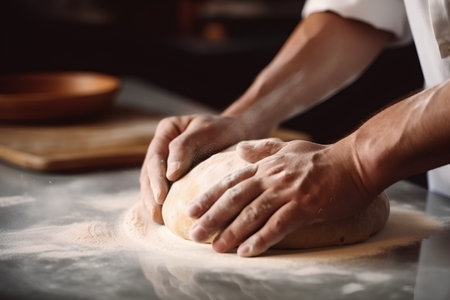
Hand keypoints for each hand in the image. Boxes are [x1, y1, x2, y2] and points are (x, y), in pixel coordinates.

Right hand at [139, 114, 252, 223]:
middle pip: (149, 173)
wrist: (238, 133)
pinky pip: (164, 190)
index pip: (155, 157)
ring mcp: (165, 162)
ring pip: (152, 184)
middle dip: (150, 195)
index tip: (161, 197)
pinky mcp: (173, 176)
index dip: (155, 179)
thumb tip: (170, 175)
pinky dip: (163, 204)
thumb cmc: (224, 130)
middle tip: (156, 215)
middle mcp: (161, 146)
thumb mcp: (207, 131)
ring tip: (158, 220)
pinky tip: (165, 220)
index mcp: (166, 131)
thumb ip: (185, 147)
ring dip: (152, 203)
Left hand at [187, 138, 372, 256]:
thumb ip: (263, 149)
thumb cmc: (323, 157)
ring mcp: (287, 192)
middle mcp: (272, 178)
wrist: (356, 160)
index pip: (231, 182)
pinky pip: (278, 226)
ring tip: (216, 248)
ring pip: (252, 214)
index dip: (209, 196)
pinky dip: (261, 240)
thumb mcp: (290, 147)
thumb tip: (240, 150)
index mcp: (266, 166)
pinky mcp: (304, 206)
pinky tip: (247, 252)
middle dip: (212, 217)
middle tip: (194, 234)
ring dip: (232, 233)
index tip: (191, 209)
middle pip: (235, 199)